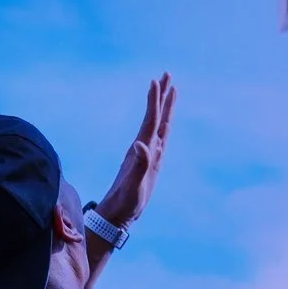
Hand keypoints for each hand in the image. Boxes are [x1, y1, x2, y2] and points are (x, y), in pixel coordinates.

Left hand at [94, 73, 175, 226]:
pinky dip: (163, 125)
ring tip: (170, 92)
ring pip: (158, 125)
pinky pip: (159, 137)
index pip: (151, 121)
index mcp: (142, 150)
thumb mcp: (133, 185)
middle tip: (167, 75)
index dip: (154, 101)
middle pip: (155, 117)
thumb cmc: (126, 202)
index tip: (157, 81)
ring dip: (164, 108)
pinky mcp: (148, 162)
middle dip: (162, 96)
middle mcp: (144, 148)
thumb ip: (138, 165)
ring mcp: (146, 154)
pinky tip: (164, 123)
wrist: (117, 213)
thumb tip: (141, 144)